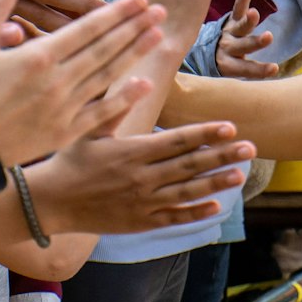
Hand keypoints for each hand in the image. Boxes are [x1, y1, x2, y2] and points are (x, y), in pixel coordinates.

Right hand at [0, 0, 167, 165]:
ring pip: (108, 75)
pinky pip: (101, 113)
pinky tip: (143, 84)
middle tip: (159, 9)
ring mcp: (64, 108)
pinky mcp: (65, 132)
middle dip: (135, 26)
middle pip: (105, 48)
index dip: (116, 12)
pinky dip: (124, 98)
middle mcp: (58, 80)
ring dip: (135, 54)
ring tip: (157, 35)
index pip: (87, 28)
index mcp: (38, 57)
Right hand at [25, 120, 253, 234]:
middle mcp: (142, 177)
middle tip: (250, 147)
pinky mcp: (139, 222)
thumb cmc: (70, 160)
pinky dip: (196, 213)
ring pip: (187, 192)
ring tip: (241, 174)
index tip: (230, 126)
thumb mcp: (90, 129)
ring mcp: (143, 202)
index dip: (205, 133)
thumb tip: (141, 78)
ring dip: (216, 183)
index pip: (177, 140)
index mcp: (133, 151)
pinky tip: (217, 206)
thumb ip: (117, 104)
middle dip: (221, 155)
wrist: (51, 203)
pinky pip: (173, 218)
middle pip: (189, 165)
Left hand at [216, 0, 277, 78]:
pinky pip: (237, 7)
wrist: (203, 51)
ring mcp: (229, 32)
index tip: (275, 68)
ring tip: (255, 12)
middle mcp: (228, 48)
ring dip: (249, 20)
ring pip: (241, 26)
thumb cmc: (226, 66)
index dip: (261, 70)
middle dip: (257, 42)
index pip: (247, 69)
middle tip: (268, 37)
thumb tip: (274, 75)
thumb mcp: (234, 74)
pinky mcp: (231, 20)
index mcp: (228, 65)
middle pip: (244, 46)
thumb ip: (251, 73)